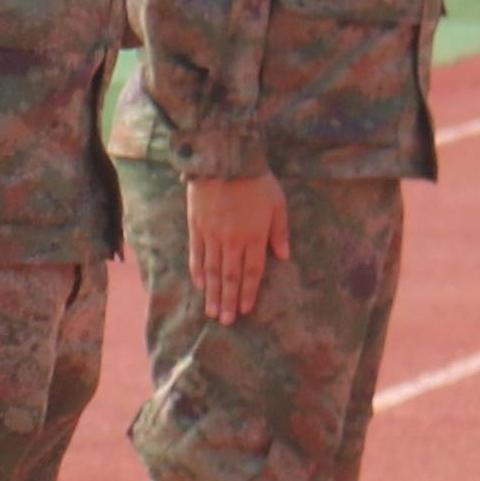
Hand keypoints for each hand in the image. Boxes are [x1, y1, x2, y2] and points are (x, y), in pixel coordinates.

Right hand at [183, 169, 287, 324]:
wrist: (224, 159)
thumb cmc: (256, 180)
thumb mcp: (277, 204)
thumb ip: (279, 231)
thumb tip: (283, 255)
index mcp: (253, 236)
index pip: (252, 271)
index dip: (249, 292)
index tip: (245, 310)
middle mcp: (231, 240)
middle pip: (230, 276)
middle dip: (228, 300)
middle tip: (225, 321)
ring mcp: (211, 234)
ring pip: (212, 270)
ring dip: (213, 292)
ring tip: (211, 311)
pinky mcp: (196, 226)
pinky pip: (196, 253)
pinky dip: (198, 270)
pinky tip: (200, 284)